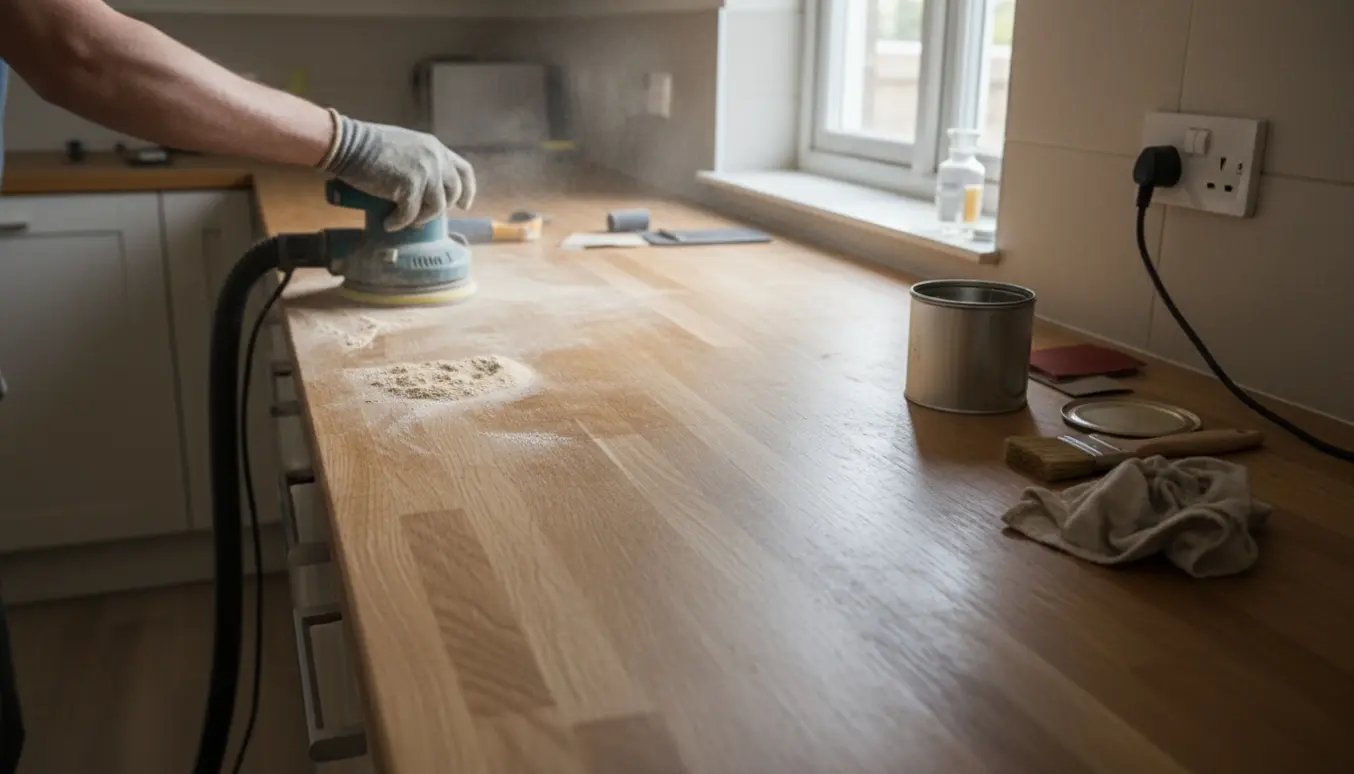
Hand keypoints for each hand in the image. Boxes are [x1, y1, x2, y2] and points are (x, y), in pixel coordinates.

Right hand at [322, 114, 475, 230]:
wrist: (349, 144)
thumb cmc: (370, 147)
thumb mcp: (407, 147)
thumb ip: (422, 162)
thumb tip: (426, 189)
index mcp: (436, 148)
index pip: (463, 171)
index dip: (467, 190)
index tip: (464, 205)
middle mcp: (436, 158)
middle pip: (453, 193)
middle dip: (440, 209)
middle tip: (423, 218)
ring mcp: (425, 171)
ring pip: (435, 207)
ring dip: (420, 218)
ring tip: (404, 221)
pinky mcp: (410, 185)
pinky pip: (411, 213)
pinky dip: (399, 222)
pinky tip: (389, 223)